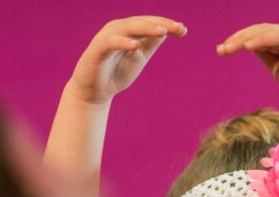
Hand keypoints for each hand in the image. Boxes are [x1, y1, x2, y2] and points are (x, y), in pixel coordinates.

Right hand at [67, 16, 185, 106]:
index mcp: (128, 30)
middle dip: (160, 24)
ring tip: (162, 32)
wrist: (95, 92)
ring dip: (145, 28)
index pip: (149, 23)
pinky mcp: (97, 49)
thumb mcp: (139, 58)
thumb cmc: (116, 73)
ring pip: (127, 28)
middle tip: (177, 28)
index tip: (183, 30)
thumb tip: (165, 32)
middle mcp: (117, 29)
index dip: (166, 24)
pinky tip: (136, 45)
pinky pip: (110, 43)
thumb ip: (150, 44)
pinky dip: (123, 42)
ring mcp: (106, 37)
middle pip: (141, 22)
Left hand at [217, 24, 278, 113]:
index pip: (258, 34)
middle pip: (259, 30)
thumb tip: (248, 46)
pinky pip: (278, 37)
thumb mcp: (278, 70)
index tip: (221, 50)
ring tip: (229, 48)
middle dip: (237, 38)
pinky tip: (247, 47)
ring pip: (266, 31)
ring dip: (245, 38)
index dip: (238, 40)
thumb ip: (266, 56)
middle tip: (221, 49)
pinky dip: (262, 39)